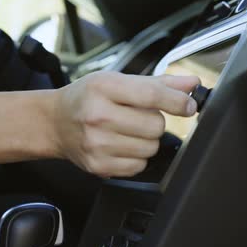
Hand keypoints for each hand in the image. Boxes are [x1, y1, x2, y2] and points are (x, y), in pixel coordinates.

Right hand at [51, 71, 199, 177]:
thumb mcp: (117, 80)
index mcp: (103, 87)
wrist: (55, 122)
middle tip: (138, 117)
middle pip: (155, 125)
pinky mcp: (98, 165)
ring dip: (146, 140)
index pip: (151, 95)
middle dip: (155, 122)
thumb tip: (191, 83)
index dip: (177, 101)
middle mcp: (97, 115)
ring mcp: (96, 143)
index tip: (188, 105)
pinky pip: (138, 166)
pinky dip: (136, 157)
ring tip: (127, 131)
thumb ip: (158, 82)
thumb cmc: (87, 97)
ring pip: (150, 148)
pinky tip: (120, 145)